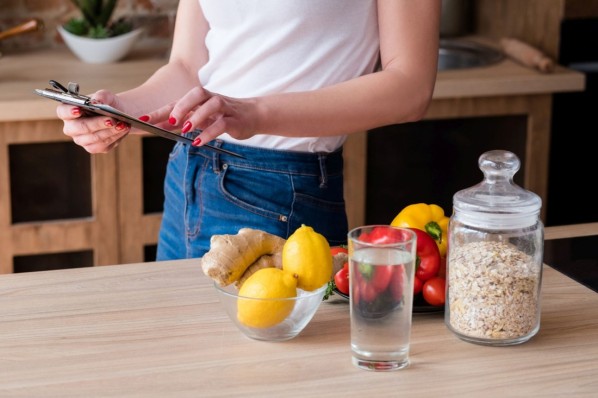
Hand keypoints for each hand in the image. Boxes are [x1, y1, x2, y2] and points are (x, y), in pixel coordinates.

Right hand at [56, 89, 129, 153]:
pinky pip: (102, 145)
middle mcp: (72, 127)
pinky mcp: (93, 148)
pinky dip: (115, 137)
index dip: (69, 111)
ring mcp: (81, 139)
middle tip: (112, 120)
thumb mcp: (106, 96)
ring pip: (93, 138)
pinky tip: (123, 130)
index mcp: (68, 111)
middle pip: (79, 128)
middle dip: (97, 124)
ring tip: (123, 124)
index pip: (63, 112)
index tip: (79, 109)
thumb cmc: (107, 104)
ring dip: (110, 131)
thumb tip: (96, 102)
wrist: (119, 115)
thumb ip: (101, 96)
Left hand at [139, 86, 258, 145]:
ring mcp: (224, 108)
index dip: (160, 111)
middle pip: (195, 95)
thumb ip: (184, 122)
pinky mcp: (235, 120)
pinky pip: (222, 124)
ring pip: (211, 105)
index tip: (142, 120)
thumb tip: (161, 126)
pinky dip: (209, 133)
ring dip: (197, 117)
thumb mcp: (203, 119)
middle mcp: (211, 100)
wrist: (254, 115)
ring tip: (185, 130)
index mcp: (200, 100)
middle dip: (181, 107)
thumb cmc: (224, 117)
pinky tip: (199, 142)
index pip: (177, 103)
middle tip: (169, 120)